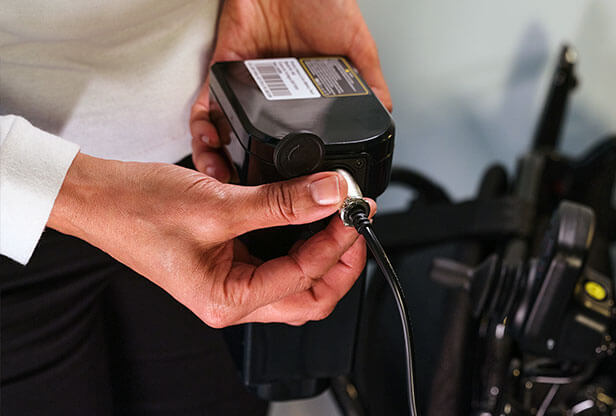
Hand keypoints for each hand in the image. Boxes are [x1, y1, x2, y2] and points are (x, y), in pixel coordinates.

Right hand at [48, 153, 374, 326]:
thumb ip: (281, 202)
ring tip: (341, 221)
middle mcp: (232, 298)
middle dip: (340, 263)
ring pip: (297, 283)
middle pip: (308, 297)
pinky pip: (278, 262)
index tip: (354, 210)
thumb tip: (330, 194)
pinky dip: (299, 244)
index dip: (336, 244)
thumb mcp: (219, 204)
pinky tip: (310, 221)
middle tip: (356, 225)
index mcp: (227, 299)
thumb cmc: (138, 210)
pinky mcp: (230, 260)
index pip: (303, 278)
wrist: (99, 196)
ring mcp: (231, 281)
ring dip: (323, 255)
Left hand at [190, 0, 391, 181]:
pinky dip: (204, 130)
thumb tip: (385, 114)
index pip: (294, 138)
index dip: (289, 168)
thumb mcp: (357, 47)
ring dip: (220, 161)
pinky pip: (207, 105)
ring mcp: (246, 85)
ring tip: (224, 180)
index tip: (292, 191)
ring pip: (227, 133)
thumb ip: (370, 82)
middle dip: (248, 174)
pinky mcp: (224, 68)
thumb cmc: (323, 0)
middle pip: (255, 143)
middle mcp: (272, 95)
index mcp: (303, 94)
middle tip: (248, 198)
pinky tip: (211, 145)